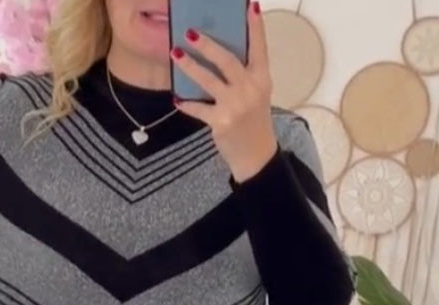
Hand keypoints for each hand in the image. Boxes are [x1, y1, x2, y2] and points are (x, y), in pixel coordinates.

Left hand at [172, 2, 276, 181]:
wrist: (256, 155)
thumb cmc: (254, 120)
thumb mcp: (257, 93)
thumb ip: (244, 74)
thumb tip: (218, 52)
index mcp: (262, 78)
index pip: (259, 46)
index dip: (255, 26)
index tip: (249, 4)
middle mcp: (250, 89)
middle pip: (227, 60)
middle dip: (207, 45)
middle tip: (190, 31)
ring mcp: (235, 106)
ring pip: (208, 80)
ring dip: (189, 66)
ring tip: (175, 54)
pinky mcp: (220, 122)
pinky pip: (198, 108)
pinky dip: (186, 103)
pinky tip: (176, 99)